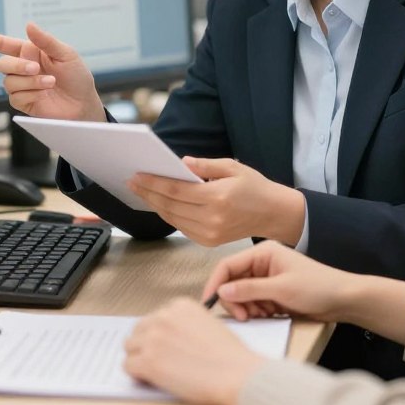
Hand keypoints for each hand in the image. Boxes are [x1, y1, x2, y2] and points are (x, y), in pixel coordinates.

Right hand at [0, 22, 104, 121]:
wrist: (84, 104)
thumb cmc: (77, 77)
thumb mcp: (66, 54)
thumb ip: (46, 41)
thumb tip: (29, 25)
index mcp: (30, 52)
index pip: (2, 44)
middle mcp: (23, 68)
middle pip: (2, 63)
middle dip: (17, 65)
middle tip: (36, 68)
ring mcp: (22, 86)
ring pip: (8, 81)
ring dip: (29, 81)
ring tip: (50, 83)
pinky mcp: (24, 102)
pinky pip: (15, 97)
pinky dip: (30, 93)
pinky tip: (44, 94)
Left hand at [123, 297, 264, 404]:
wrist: (236, 373)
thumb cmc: (229, 355)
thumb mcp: (208, 324)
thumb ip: (185, 324)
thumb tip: (170, 337)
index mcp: (180, 306)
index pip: (155, 316)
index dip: (158, 333)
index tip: (164, 344)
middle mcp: (164, 317)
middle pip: (139, 329)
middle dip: (146, 344)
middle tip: (158, 359)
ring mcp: (153, 338)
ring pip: (130, 346)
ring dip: (139, 357)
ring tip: (155, 370)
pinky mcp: (148, 361)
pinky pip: (128, 366)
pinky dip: (137, 374)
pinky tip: (151, 379)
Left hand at [128, 157, 304, 246]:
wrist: (272, 214)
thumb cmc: (254, 187)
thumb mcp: (233, 167)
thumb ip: (206, 165)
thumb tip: (182, 162)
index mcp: (218, 198)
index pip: (177, 191)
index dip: (154, 183)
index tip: (137, 175)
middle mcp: (212, 219)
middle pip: (170, 206)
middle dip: (148, 193)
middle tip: (132, 181)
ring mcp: (210, 233)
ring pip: (172, 218)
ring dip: (154, 204)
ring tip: (141, 191)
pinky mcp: (208, 241)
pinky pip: (181, 227)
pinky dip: (167, 214)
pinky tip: (159, 203)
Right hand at [202, 242, 404, 343]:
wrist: (343, 299)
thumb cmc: (316, 287)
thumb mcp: (281, 289)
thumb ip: (249, 290)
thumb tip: (221, 291)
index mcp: (262, 252)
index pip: (228, 265)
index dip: (216, 283)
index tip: (209, 303)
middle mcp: (261, 262)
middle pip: (232, 281)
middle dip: (235, 300)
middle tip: (244, 317)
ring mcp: (267, 277)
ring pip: (241, 294)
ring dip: (246, 307)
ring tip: (263, 315)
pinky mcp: (272, 291)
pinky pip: (253, 302)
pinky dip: (256, 311)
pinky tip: (269, 314)